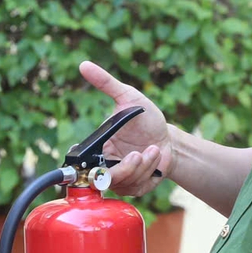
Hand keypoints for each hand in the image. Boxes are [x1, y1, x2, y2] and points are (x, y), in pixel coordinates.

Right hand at [78, 61, 173, 194]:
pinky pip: (136, 188)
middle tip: (137, 154)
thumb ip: (106, 83)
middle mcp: (106, 166)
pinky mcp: (135, 187)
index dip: (88, 167)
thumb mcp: (128, 96)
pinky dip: (148, 172)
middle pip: (102, 179)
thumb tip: (84, 64)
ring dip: (141, 166)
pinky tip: (155, 157)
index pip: (83, 164)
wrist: (169, 137)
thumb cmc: (146, 118)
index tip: (104, 156)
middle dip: (124, 168)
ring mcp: (120, 178)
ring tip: (151, 149)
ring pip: (122, 184)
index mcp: (98, 148)